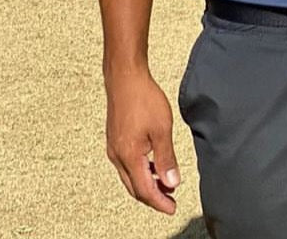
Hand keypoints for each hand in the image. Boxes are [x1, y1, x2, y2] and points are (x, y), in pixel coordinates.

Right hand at [104, 70, 180, 214]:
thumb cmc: (143, 99)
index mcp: (128, 156)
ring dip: (147, 183)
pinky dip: (141, 170)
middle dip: (153, 196)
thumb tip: (172, 182)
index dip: (159, 201)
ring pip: (130, 176)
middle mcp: (117, 156)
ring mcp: (114, 148)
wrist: (125, 78)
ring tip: (165, 184)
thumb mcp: (162, 128)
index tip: (172, 208)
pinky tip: (153, 165)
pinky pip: (127, 164)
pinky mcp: (115, 140)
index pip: (144, 190)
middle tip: (170, 201)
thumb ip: (166, 158)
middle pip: (135, 187)